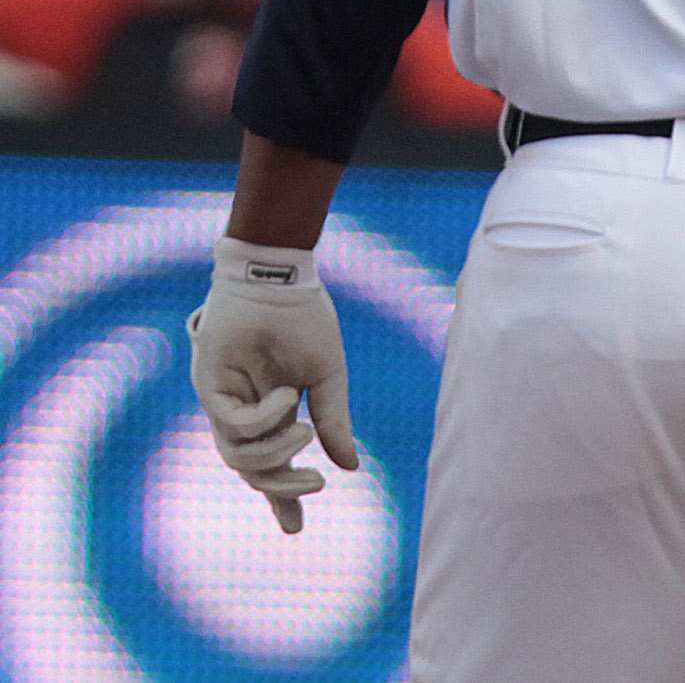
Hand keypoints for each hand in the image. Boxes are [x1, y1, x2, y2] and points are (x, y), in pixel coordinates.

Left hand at [187, 236, 357, 533]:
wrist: (279, 279)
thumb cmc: (305, 321)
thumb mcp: (328, 378)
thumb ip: (335, 420)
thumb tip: (349, 466)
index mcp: (273, 411)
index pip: (272, 465)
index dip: (281, 498)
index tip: (294, 529)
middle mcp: (245, 412)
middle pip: (252, 471)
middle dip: (282, 490)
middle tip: (314, 488)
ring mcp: (225, 401)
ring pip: (239, 457)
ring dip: (276, 455)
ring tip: (306, 431)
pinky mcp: (210, 386)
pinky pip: (234, 424)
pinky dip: (264, 420)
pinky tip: (287, 398)